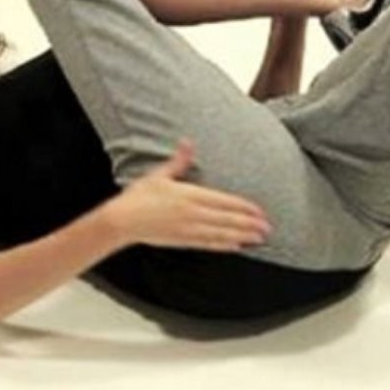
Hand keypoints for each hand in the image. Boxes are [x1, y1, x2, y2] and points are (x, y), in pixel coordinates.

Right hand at [104, 139, 271, 251]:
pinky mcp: (182, 241)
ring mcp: (188, 229)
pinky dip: (224, 245)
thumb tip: (188, 142)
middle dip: (249, 224)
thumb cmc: (139, 196)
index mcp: (189, 195)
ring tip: (258, 239)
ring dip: (242, 236)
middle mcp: (192, 214)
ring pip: (221, 234)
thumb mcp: (159, 174)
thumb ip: (179, 160)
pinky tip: (235, 246)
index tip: (260, 211)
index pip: (224, 201)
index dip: (244, 207)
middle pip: (227, 219)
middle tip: (268, 228)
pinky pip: (208, 244)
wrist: (122, 220)